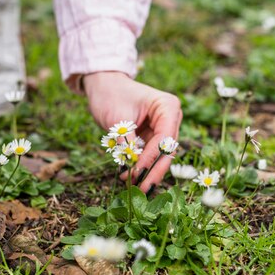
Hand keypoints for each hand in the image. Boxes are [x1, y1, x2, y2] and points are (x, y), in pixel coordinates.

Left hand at [83, 72, 182, 192]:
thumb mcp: (118, 121)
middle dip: (153, 171)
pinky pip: (150, 154)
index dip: (152, 158)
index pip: (164, 138)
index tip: (136, 172)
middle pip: (166, 150)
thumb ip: (127, 144)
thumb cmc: (110, 95)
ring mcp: (164, 127)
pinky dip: (141, 166)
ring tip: (132, 186)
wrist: (103, 84)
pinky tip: (129, 177)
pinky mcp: (153, 135)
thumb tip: (131, 168)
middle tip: (141, 189)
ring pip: (160, 156)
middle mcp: (171, 117)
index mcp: (168, 107)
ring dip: (147, 172)